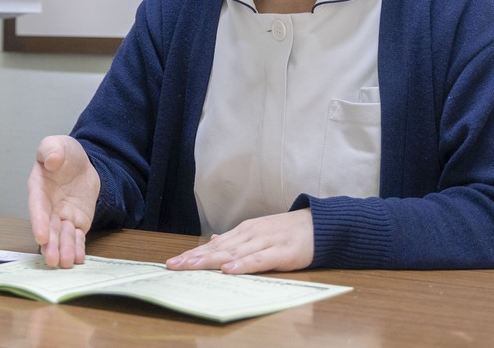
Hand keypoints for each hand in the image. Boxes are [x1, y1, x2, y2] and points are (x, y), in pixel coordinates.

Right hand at [27, 135, 99, 267]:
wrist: (82, 164)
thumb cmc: (64, 154)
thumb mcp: (57, 144)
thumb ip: (52, 150)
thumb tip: (52, 161)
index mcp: (39, 188)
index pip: (37, 208)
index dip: (39, 223)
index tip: (41, 237)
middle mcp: (48, 207)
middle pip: (48, 228)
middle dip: (50, 245)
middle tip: (52, 260)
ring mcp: (62, 216)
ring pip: (61, 236)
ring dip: (63, 250)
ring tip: (66, 263)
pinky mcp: (76, 223)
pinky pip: (76, 237)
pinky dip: (77, 248)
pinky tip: (79, 258)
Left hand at [165, 209, 313, 273]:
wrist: (320, 225)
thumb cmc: (288, 232)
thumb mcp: (259, 232)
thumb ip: (236, 239)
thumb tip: (213, 242)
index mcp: (244, 231)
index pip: (213, 245)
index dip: (193, 254)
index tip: (173, 263)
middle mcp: (251, 234)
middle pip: (218, 249)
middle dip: (194, 258)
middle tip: (173, 266)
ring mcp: (266, 242)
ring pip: (234, 253)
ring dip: (211, 260)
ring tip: (191, 267)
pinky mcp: (283, 252)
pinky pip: (261, 260)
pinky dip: (244, 265)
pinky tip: (230, 270)